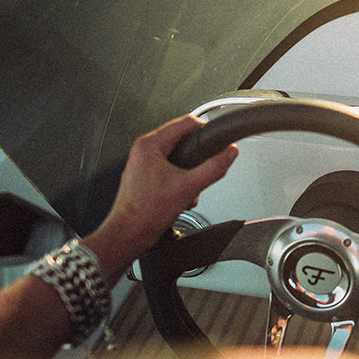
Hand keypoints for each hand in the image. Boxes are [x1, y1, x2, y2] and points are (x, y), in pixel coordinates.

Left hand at [85, 115, 238, 279]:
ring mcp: (143, 164)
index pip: (185, 122)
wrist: (129, 235)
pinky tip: (182, 196)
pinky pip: (170, 170)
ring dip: (189, 172)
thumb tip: (230, 153)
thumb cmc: (144, 213)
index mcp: (149, 145)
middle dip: (197, 156)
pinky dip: (180, 180)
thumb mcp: (189, 187)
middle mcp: (144, 151)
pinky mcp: (145, 177)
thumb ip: (213, 168)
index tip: (219, 140)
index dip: (206, 129)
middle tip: (204, 169)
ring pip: (177, 157)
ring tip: (189, 188)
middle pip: (182, 140)